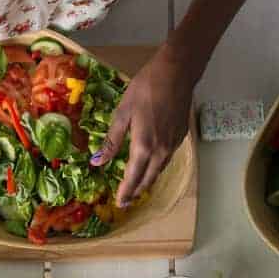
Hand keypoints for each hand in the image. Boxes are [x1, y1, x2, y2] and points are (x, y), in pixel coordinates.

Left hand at [91, 44, 198, 206]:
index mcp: (144, 146)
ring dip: (148, 181)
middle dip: (136, 191)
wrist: (176, 73)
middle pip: (149, 179)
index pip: (133, 177)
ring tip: (137, 187)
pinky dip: (157, 168)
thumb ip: (111, 140)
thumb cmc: (145, 89)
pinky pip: (167, 159)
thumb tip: (97, 162)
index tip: (119, 203)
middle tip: (126, 200)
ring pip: (160, 170)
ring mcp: (174, 145)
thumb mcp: (123, 113)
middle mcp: (161, 151)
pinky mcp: (181, 137)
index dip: (126, 192)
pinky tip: (151, 165)